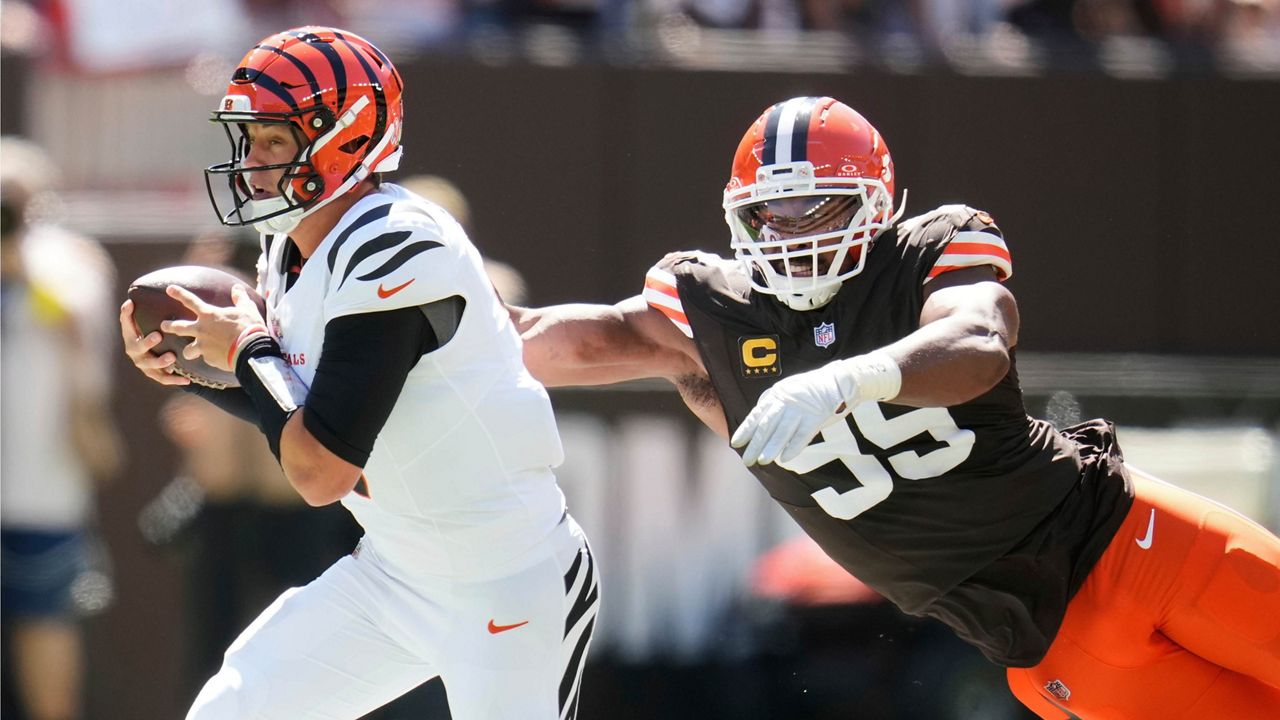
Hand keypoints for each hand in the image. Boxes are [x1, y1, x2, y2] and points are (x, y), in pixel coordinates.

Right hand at [120, 299, 188, 385]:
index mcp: (130, 337)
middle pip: (138, 348)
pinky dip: (174, 379)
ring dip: (161, 362)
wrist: (150, 354)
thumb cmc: (147, 332)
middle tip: (157, 335)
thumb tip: (131, 300)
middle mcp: (135, 352)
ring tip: (172, 357)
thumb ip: (135, 314)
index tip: (132, 305)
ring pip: (151, 366)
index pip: (127, 326)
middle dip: (147, 342)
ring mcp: (145, 365)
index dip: (127, 317)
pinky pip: (164, 378)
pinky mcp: (155, 374)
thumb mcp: (141, 323)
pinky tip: (186, 379)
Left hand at [161, 284, 265, 372]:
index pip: (190, 300)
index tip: (169, 289)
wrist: (251, 350)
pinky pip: (206, 358)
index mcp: (209, 315)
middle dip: (168, 326)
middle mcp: (201, 330)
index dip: (179, 294)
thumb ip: (240, 298)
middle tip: (163, 326)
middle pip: (178, 328)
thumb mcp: (247, 309)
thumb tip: (237, 288)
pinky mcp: (209, 359)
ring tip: (189, 353)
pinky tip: (216, 359)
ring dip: (187, 351)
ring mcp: (203, 346)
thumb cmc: (249, 328)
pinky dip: (210, 358)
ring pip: (187, 350)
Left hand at [730, 365, 848, 466]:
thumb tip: (759, 420)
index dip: (746, 430)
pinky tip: (785, 458)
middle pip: (767, 426)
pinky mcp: (816, 417)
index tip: (735, 443)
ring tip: (762, 461)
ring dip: (771, 448)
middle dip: (755, 444)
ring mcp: (801, 409)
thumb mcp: (788, 389)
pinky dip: (793, 447)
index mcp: (777, 394)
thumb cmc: (812, 388)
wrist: (840, 380)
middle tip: (746, 461)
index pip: (757, 414)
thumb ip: (774, 403)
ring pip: (782, 432)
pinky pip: (803, 435)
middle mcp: (786, 402)